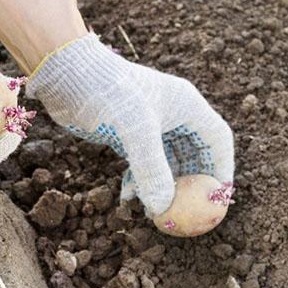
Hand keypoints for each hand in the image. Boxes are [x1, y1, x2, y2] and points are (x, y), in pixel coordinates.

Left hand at [26, 34, 233, 215]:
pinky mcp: (125, 133)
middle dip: (189, 186)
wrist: (66, 74)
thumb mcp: (134, 130)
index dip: (222, 170)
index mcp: (186, 105)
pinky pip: (141, 163)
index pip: (217, 140)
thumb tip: (162, 207)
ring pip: (165, 163)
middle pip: (193, 155)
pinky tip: (126, 197)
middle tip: (184, 214)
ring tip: (149, 210)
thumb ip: (150, 168)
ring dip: (160, 187)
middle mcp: (171, 114)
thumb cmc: (106, 91)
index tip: (218, 199)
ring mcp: (148, 124)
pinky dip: (138, 181)